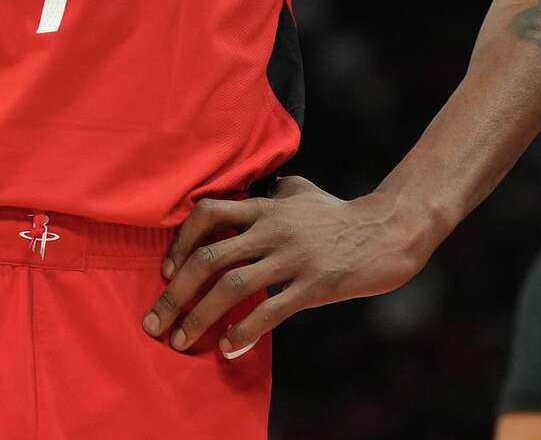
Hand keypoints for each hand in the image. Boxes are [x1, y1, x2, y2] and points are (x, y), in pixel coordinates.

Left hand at [142, 176, 429, 353]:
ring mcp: (292, 258)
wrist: (385, 233)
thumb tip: (249, 192)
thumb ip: (269, 192)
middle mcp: (272, 230)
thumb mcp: (299, 191)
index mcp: (264, 208)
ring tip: (181, 341)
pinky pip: (271, 311)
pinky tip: (229, 349)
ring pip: (234, 286)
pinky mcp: (313, 285)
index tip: (167, 272)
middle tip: (155, 321)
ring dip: (201, 317)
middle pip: (211, 257)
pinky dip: (245, 332)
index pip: (208, 214)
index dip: (181, 242)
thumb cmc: (337, 213)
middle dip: (176, 292)